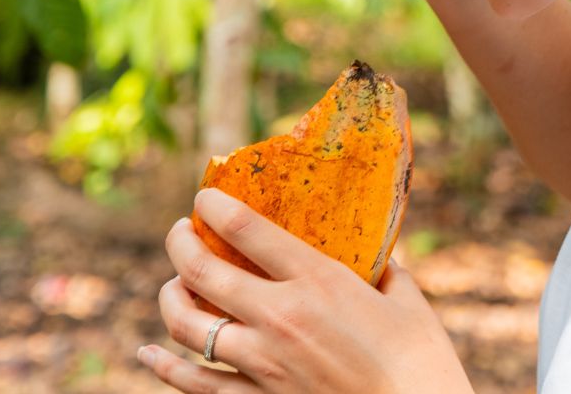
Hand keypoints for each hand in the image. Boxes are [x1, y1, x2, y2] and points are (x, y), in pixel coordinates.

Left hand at [138, 189, 473, 393]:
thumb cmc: (420, 360)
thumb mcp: (405, 298)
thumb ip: (382, 269)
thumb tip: (376, 252)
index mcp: (317, 280)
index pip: (246, 228)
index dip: (215, 205)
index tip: (205, 196)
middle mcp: (280, 317)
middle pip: (203, 271)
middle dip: (180, 243)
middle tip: (180, 231)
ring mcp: (263, 365)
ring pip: (188, 326)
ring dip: (170, 297)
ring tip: (174, 283)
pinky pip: (196, 385)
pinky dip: (166, 366)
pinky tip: (150, 352)